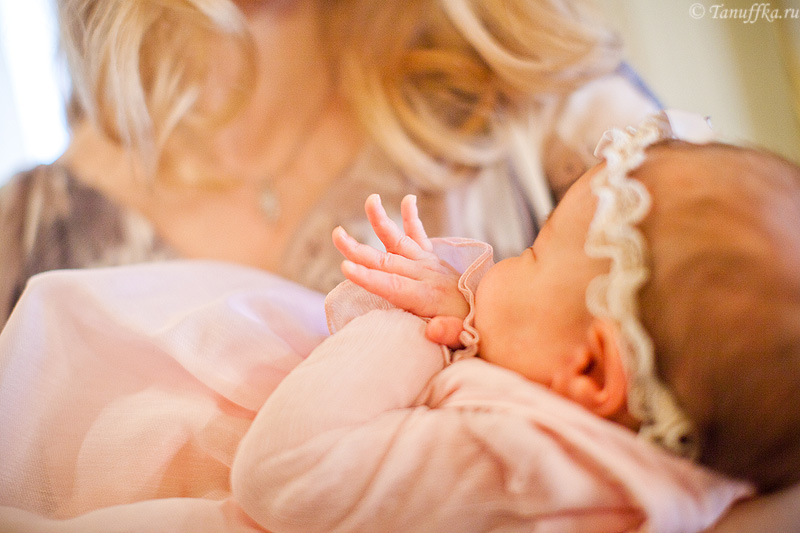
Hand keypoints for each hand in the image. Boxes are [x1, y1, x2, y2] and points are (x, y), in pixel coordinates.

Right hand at [333, 194, 468, 338]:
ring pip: (400, 240)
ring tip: (372, 200)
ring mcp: (428, 264)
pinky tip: (409, 199)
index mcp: (426, 297)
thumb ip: (447, 333)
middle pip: (385, 261)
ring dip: (383, 221)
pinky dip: (412, 218)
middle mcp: (424, 275)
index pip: (391, 286)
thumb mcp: (460, 338)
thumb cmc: (469, 329)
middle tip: (337, 236)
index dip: (368, 278)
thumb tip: (433, 331)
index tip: (346, 267)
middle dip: (359, 250)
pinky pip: (420, 235)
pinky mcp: (432, 258)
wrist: (491, 313)